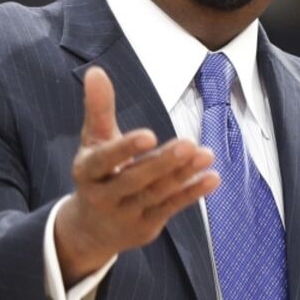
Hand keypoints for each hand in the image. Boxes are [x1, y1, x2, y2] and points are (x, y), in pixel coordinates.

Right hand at [55, 67, 219, 284]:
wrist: (91, 229)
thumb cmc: (97, 173)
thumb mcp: (94, 140)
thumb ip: (98, 108)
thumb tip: (96, 71)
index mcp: (88, 171)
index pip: (104, 160)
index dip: (125, 149)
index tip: (149, 134)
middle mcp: (103, 196)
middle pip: (135, 179)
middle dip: (162, 163)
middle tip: (188, 144)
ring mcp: (125, 214)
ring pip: (156, 194)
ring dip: (183, 175)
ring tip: (206, 154)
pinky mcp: (146, 226)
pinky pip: (171, 208)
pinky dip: (192, 193)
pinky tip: (212, 177)